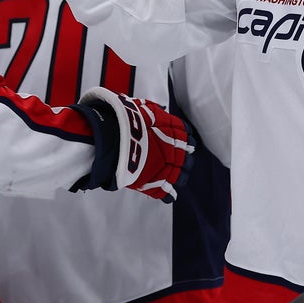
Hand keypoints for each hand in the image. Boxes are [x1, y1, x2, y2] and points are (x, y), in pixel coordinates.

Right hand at [73, 88, 192, 202]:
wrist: (114, 138)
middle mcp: (176, 151)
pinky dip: (167, 195)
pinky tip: (165, 193)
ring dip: (177, 176)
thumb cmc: (127, 121)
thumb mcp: (144, 108)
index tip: (179, 143)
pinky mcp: (157, 185)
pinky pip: (168, 194)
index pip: (189, 138)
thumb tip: (160, 109)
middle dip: (182, 159)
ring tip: (168, 175)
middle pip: (188, 158)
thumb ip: (155, 111)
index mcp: (177, 132)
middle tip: (171, 159)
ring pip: (182, 177)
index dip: (183, 141)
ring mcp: (168, 169)